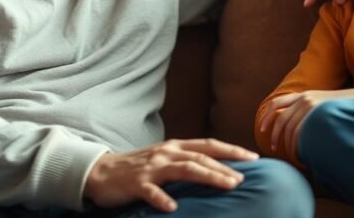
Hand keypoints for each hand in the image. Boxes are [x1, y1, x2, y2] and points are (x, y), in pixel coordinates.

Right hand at [84, 138, 258, 212]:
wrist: (101, 171)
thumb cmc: (138, 167)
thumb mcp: (164, 159)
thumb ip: (186, 161)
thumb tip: (216, 169)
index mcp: (175, 147)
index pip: (209, 145)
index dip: (231, 150)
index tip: (253, 158)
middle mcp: (166, 153)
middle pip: (200, 157)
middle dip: (225, 167)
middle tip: (244, 178)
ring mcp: (151, 168)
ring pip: (184, 169)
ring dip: (207, 176)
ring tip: (227, 186)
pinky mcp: (136, 183)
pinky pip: (151, 191)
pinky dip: (162, 199)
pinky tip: (173, 208)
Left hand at [258, 87, 353, 156]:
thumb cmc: (343, 106)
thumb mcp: (322, 103)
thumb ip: (309, 110)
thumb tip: (297, 127)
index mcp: (303, 95)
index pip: (277, 104)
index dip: (267, 117)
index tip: (262, 130)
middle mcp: (305, 99)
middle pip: (282, 120)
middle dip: (276, 137)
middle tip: (275, 149)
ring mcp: (312, 107)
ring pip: (291, 130)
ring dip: (289, 146)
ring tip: (292, 156)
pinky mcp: (319, 116)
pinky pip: (302, 133)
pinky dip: (298, 145)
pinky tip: (301, 154)